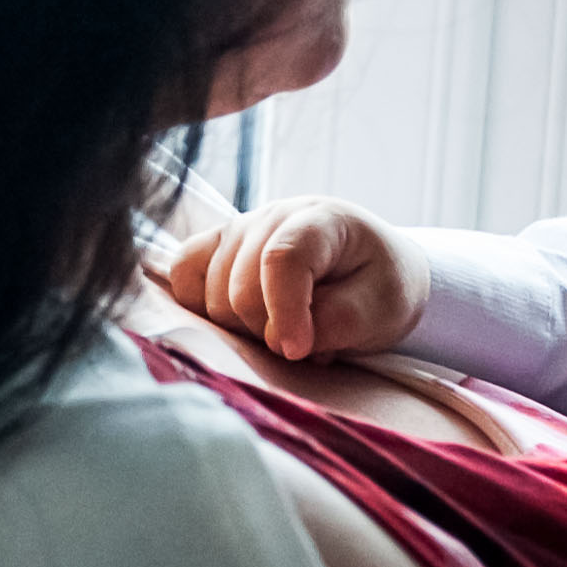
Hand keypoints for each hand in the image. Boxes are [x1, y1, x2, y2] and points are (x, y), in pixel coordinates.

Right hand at [163, 194, 429, 361]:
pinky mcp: (216, 247)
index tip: (298, 351)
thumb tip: (281, 340)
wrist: (374, 271)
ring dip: (245, 328)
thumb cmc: (381, 287)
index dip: (285, 312)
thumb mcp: (382, 309)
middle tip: (307, 343)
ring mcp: (239, 229)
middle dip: (270, 330)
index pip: (283, 259)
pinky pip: (183, 277)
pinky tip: (241, 320)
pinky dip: (203, 309)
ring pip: (211, 294)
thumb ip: (337, 322)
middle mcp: (273, 215)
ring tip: (284, 328)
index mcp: (323, 219)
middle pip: (240, 287)